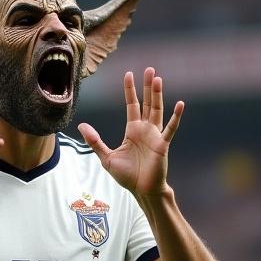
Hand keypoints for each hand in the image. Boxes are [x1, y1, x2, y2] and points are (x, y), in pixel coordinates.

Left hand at [78, 68, 183, 197]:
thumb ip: (95, 141)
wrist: (141, 191)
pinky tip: (180, 104)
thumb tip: (81, 125)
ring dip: (157, 95)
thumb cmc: (127, 176)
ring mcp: (155, 136)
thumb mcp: (106, 157)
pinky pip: (170, 129)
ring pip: (157, 110)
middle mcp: (145, 130)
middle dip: (147, 86)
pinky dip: (175, 117)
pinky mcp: (162, 145)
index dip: (130, 90)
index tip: (129, 74)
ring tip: (157, 79)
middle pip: (147, 103)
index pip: (132, 105)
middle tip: (149, 69)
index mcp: (132, 130)